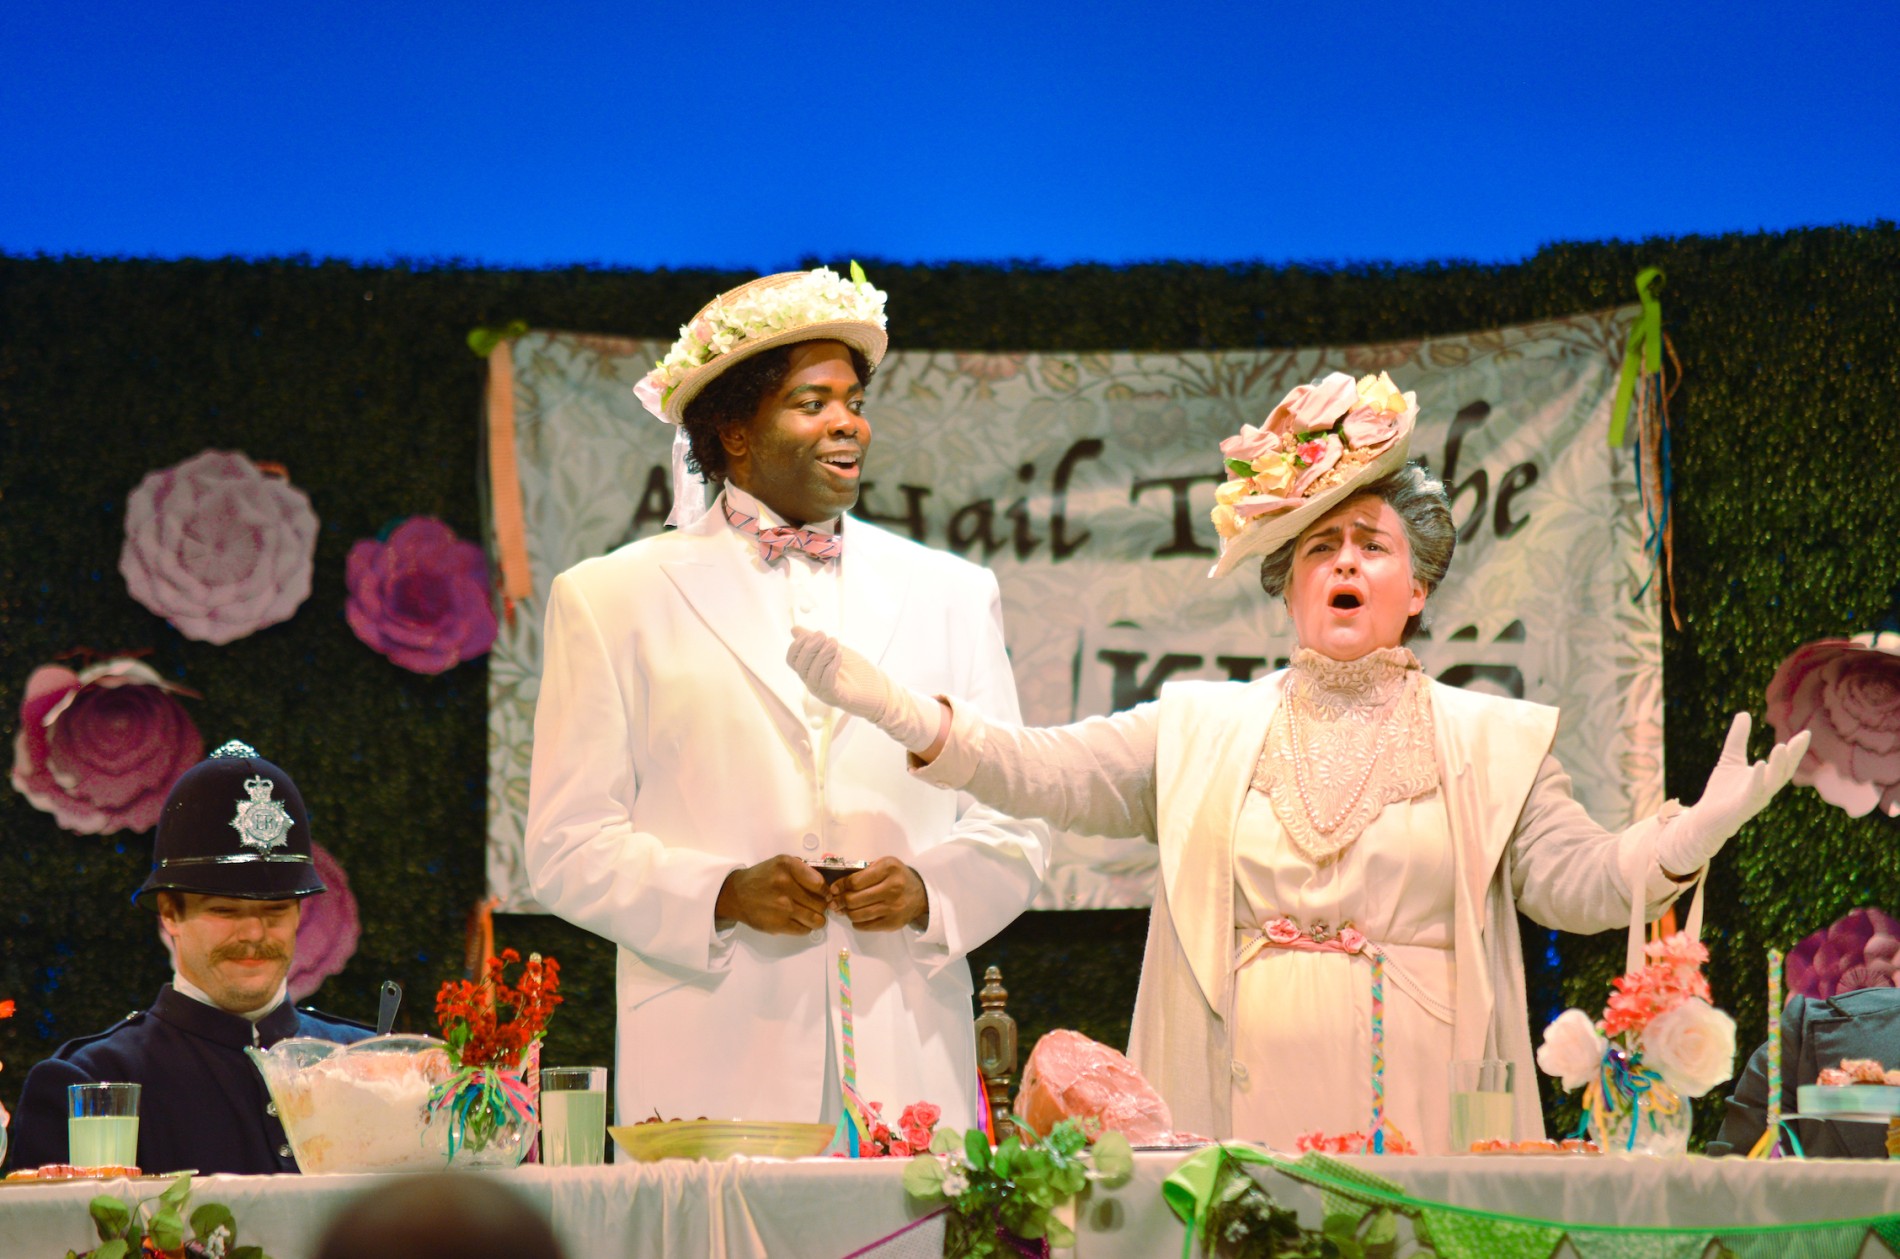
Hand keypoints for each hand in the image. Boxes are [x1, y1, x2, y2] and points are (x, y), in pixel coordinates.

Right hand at [714, 855, 829, 933]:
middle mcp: (785, 885)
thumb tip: (824, 885)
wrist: (736, 894)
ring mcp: (782, 907)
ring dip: (817, 919)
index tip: (823, 894)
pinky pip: (804, 930)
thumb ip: (802, 869)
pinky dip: (806, 927)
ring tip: (812, 915)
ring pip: (816, 919)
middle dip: (821, 905)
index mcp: (788, 866)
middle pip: (820, 903)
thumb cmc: (762, 877)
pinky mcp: (777, 924)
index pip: (820, 884)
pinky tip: (799, 921)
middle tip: (816, 905)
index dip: (825, 891)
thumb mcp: (781, 862)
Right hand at [787, 628, 947, 754]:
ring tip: (835, 643)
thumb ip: (818, 642)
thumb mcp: (836, 651)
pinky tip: (840, 655)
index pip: (792, 659)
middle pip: (799, 665)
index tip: (813, 633)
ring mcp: (823, 692)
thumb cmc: (859, 672)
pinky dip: (830, 666)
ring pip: (811, 674)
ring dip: (822, 654)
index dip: (797, 645)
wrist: (881, 692)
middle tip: (824, 636)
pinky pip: (825, 682)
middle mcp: (813, 683)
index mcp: (811, 671)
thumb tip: (794, 630)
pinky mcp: (836, 698)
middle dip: (810, 647)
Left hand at [830, 856, 929, 931]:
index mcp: (888, 869)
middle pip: (853, 899)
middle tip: (834, 901)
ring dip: (846, 912)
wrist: (920, 895)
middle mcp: (892, 888)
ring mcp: (893, 908)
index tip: (833, 889)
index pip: (855, 881)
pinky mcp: (892, 923)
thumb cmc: (897, 877)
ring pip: (857, 914)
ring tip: (844, 909)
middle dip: (839, 901)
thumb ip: (863, 871)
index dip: (840, 886)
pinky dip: (856, 922)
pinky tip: (857, 916)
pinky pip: (865, 926)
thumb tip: (837, 887)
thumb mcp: (884, 865)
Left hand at [1656, 713, 1811, 876]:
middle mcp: (1765, 790)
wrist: (1704, 818)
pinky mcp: (1742, 808)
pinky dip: (1758, 779)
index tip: (1806, 733)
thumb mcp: (1730, 758)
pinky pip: (1753, 792)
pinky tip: (1760, 764)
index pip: (1785, 763)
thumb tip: (1744, 712)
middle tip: (1802, 738)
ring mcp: (1755, 799)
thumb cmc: (1721, 790)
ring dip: (1778, 765)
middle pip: (1784, 772)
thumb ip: (1738, 738)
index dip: (1796, 750)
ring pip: (1772, 782)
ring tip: (1781, 747)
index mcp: (1766, 779)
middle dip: (1793, 756)